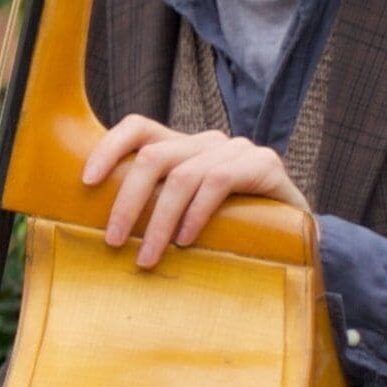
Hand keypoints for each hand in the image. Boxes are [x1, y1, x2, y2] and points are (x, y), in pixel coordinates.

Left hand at [81, 115, 307, 269]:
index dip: (108, 148)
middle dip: (127, 202)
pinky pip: (218, 182)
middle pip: (153, 157)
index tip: (86, 182)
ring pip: (182, 176)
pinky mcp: (264, 165)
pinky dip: (196, 214)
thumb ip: (155, 209)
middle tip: (114, 243)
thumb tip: (100, 233)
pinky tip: (186, 241)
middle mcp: (207, 142)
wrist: (300, 239)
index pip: (138, 128)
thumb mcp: (186, 216)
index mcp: (183, 148)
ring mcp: (237, 150)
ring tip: (149, 258)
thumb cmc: (233, 231)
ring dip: (159, 222)